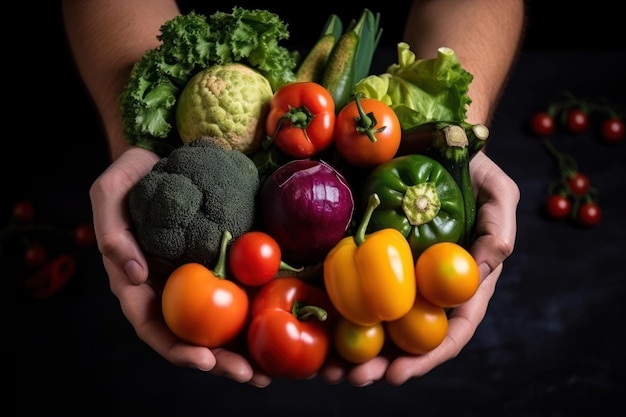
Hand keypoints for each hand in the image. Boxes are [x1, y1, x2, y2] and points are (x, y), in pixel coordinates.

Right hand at [89, 147, 271, 387]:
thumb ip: (113, 234)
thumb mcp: (109, 195)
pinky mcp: (223, 262)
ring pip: (220, 323)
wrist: (163, 157)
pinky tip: (281, 322)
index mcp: (138, 285)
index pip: (154, 328)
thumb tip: (133, 275)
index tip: (205, 360)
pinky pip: (240, 290)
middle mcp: (170, 289)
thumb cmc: (132, 177)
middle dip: (221, 361)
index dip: (177, 350)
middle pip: (193, 336)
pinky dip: (258, 311)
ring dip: (244, 348)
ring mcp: (199, 279)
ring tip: (273, 368)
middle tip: (252, 376)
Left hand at [320, 151, 518, 385]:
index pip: (449, 330)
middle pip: (404, 335)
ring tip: (323, 370)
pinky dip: (330, 309)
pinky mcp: (365, 253)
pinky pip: (347, 285)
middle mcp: (425, 284)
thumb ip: (498, 229)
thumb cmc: (471, 168)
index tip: (398, 375)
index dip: (426, 358)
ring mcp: (393, 271)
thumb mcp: (497, 192)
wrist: (430, 139)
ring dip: (348, 349)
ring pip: (372, 319)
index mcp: (459, 281)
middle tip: (350, 378)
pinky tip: (310, 325)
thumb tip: (484, 270)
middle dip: (378, 363)